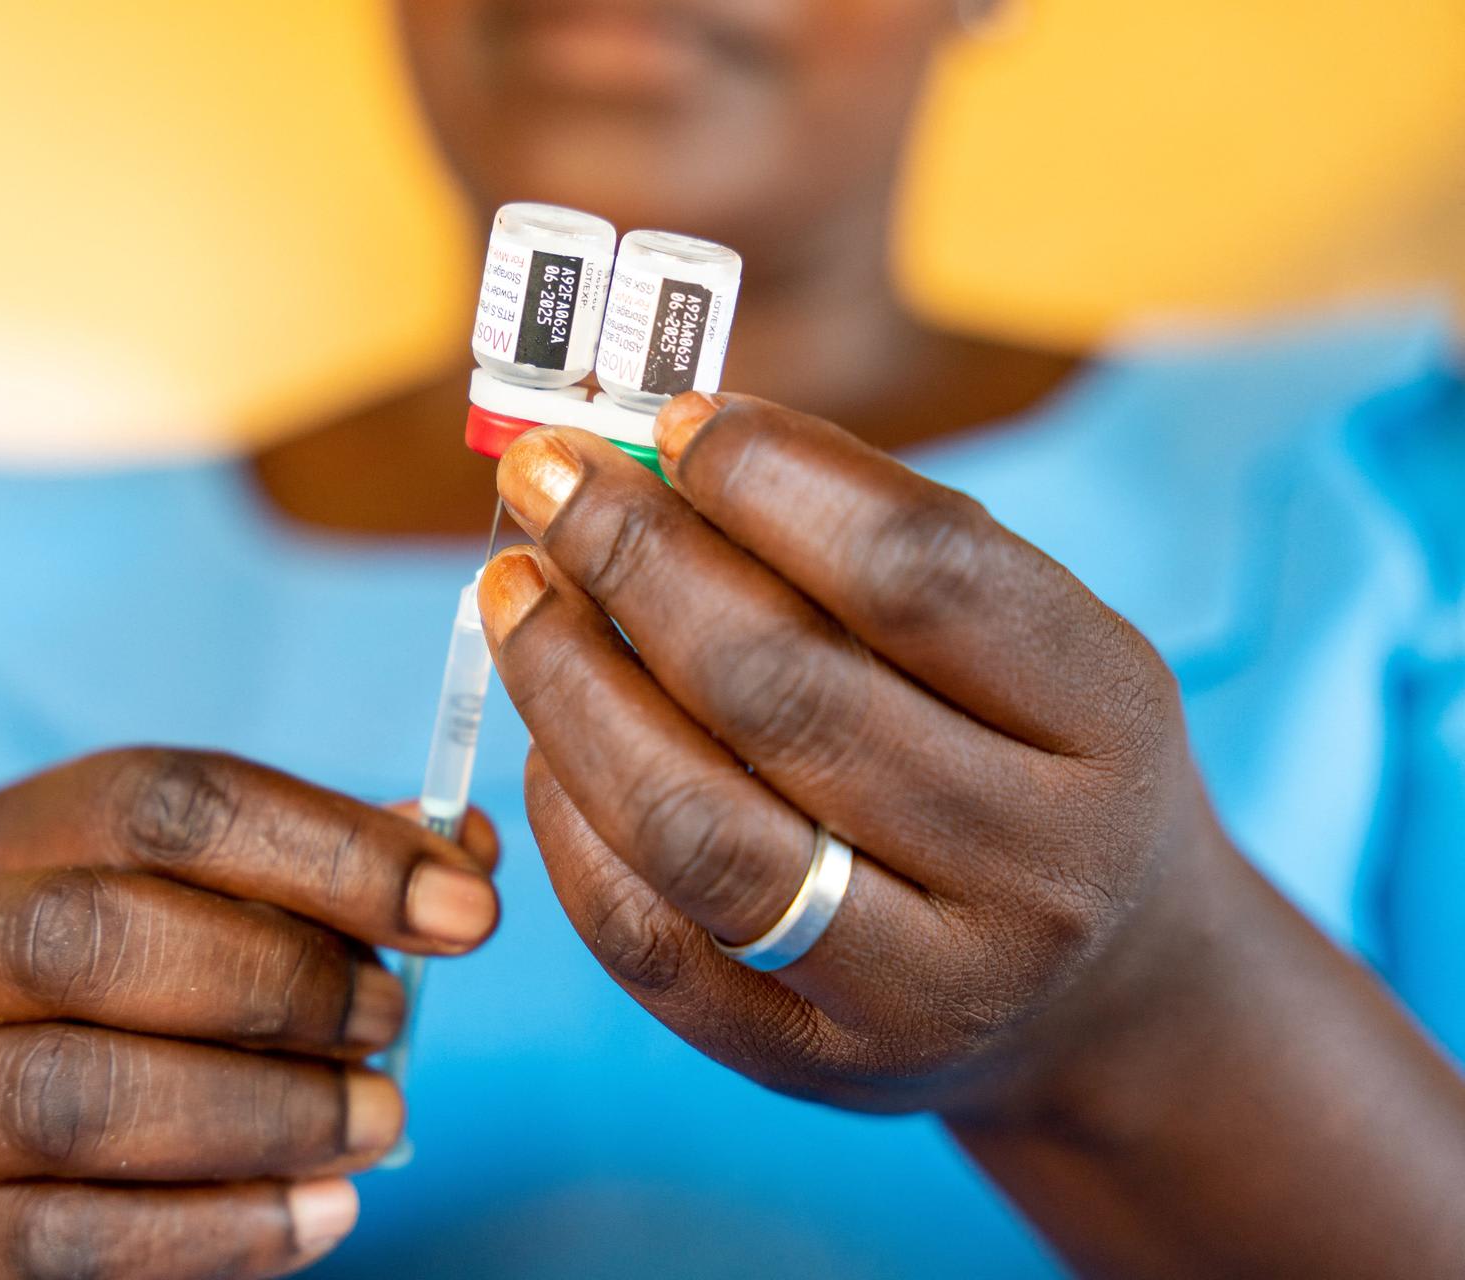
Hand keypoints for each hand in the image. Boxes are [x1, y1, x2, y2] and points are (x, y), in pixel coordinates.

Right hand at [0, 749, 497, 1278]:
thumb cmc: (135, 1001)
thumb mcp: (216, 910)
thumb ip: (331, 875)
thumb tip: (465, 847)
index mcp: (16, 833)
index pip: (165, 801)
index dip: (331, 848)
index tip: (465, 907)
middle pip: (98, 934)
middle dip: (282, 979)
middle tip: (395, 1019)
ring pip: (77, 1095)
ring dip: (263, 1111)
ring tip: (379, 1121)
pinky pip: (71, 1237)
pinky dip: (219, 1229)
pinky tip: (326, 1212)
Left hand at [477, 393, 1232, 1118]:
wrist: (1102, 998)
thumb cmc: (1035, 764)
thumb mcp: (1026, 641)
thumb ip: (873, 544)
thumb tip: (656, 444)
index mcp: (1109, 722)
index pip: (919, 576)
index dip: (770, 479)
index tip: (671, 418)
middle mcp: (1030, 869)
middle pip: (785, 691)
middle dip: (635, 559)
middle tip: (546, 478)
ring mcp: (917, 990)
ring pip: (693, 825)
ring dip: (570, 684)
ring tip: (514, 592)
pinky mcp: (805, 1060)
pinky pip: (641, 931)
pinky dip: (568, 815)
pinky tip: (549, 734)